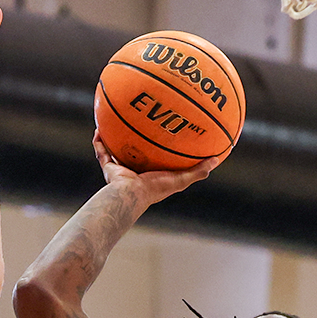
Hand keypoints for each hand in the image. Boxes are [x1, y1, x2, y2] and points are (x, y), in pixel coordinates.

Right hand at [95, 136, 218, 206]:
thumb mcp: (181, 179)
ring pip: (117, 151)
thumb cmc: (156, 189)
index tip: (166, 138)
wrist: (130, 194)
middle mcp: (136, 172)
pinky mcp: (109, 167)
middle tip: (140, 126)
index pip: (158, 162)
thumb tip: (217, 160)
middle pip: (136, 155)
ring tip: (115, 122)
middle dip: (137, 143)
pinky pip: (102, 151)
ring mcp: (121, 170)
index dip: (161, 152)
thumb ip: (198, 171)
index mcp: (152, 176)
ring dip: (115, 139)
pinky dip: (99, 141)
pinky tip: (99, 127)